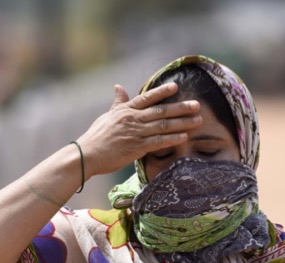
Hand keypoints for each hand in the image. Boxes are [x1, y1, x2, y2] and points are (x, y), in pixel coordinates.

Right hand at [76, 82, 201, 176]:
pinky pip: (158, 142)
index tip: (176, 86)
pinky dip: (172, 139)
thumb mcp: (108, 116)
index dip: (162, 92)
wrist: (86, 155)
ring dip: (182, 123)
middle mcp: (132, 119)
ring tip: (197, 120)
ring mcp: (135, 133)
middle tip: (197, 105)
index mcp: (126, 110)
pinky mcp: (136, 148)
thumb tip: (118, 86)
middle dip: (180, 108)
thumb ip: (118, 102)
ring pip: (163, 126)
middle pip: (161, 111)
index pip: (147, 98)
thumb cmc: (96, 136)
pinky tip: (184, 137)